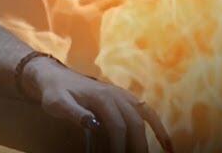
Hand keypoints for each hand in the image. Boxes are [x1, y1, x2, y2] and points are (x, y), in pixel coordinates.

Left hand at [25, 57, 172, 152]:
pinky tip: (167, 145)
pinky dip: (159, 128)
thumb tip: (93, 124)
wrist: (54, 76)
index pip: (116, 125)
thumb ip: (74, 113)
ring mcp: (123, 96)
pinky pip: (147, 112)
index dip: (119, 145)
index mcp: (101, 96)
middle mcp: (116, 95)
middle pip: (134, 123)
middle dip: (137, 146)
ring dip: (150, 139)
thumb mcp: (57, 103)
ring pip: (144, 119)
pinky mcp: (126, 99)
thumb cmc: (54, 92)